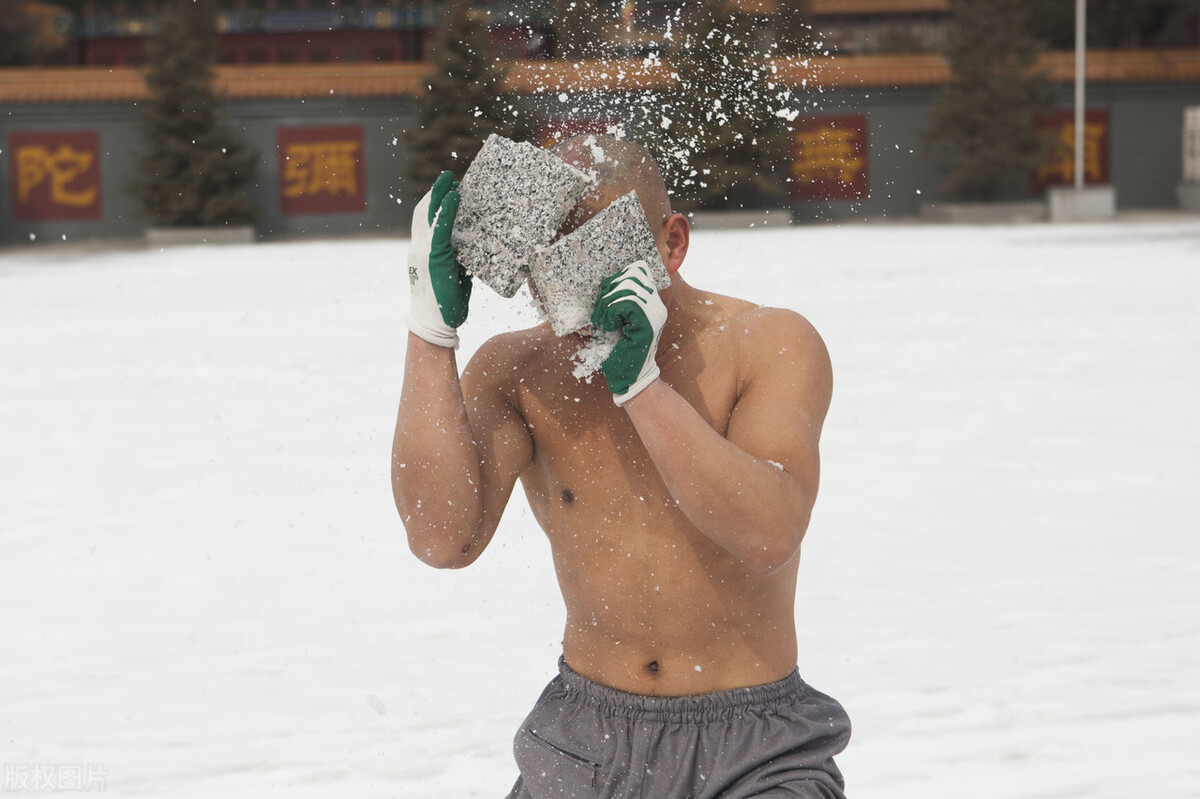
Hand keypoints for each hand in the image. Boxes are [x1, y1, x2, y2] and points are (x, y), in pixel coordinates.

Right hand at [406, 170, 471, 347]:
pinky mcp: (434, 257)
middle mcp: (419, 248)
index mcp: (423, 252)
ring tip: (451, 180)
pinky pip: (441, 228)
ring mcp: (424, 251)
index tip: (446, 190)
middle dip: (435, 193)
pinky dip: (448, 210)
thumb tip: (476, 249)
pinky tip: (456, 197)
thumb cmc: (446, 303)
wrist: (435, 323)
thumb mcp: (455, 275)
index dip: (433, 203)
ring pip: (430, 215)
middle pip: (424, 212)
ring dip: (440, 195)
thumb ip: (460, 259)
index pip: (425, 221)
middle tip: (448, 178)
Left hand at [590, 260, 666, 405]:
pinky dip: (609, 312)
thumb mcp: (615, 322)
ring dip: (606, 303)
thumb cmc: (619, 354)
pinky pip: (626, 302)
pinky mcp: (648, 323)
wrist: (629, 381)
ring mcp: (655, 314)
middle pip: (632, 274)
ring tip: (603, 321)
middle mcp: (656, 305)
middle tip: (601, 312)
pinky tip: (608, 326)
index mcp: (650, 302)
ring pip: (627, 287)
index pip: (638, 270)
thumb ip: (614, 302)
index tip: (605, 298)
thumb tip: (602, 283)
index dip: (617, 278)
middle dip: (608, 290)